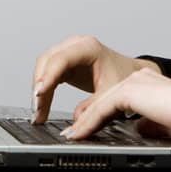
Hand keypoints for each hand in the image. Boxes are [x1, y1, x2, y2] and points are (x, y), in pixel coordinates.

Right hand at [31, 35, 156, 123]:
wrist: (133, 74)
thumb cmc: (125, 78)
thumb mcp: (111, 95)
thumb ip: (93, 109)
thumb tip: (75, 125)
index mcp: (88, 48)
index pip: (61, 60)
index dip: (48, 76)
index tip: (39, 94)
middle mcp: (75, 46)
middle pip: (47, 62)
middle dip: (40, 86)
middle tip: (37, 109)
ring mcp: (68, 53)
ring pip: (43, 67)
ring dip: (39, 90)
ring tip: (38, 112)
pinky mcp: (65, 63)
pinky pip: (48, 74)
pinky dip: (44, 90)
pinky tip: (42, 106)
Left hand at [59, 67, 170, 143]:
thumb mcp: (167, 125)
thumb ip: (151, 125)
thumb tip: (141, 129)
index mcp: (148, 85)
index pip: (116, 101)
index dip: (100, 117)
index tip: (88, 130)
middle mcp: (138, 79)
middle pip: (104, 100)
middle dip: (87, 119)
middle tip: (72, 134)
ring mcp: (133, 83)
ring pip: (99, 105)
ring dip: (83, 123)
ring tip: (71, 137)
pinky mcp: (129, 91)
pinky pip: (101, 110)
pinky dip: (88, 124)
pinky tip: (78, 135)